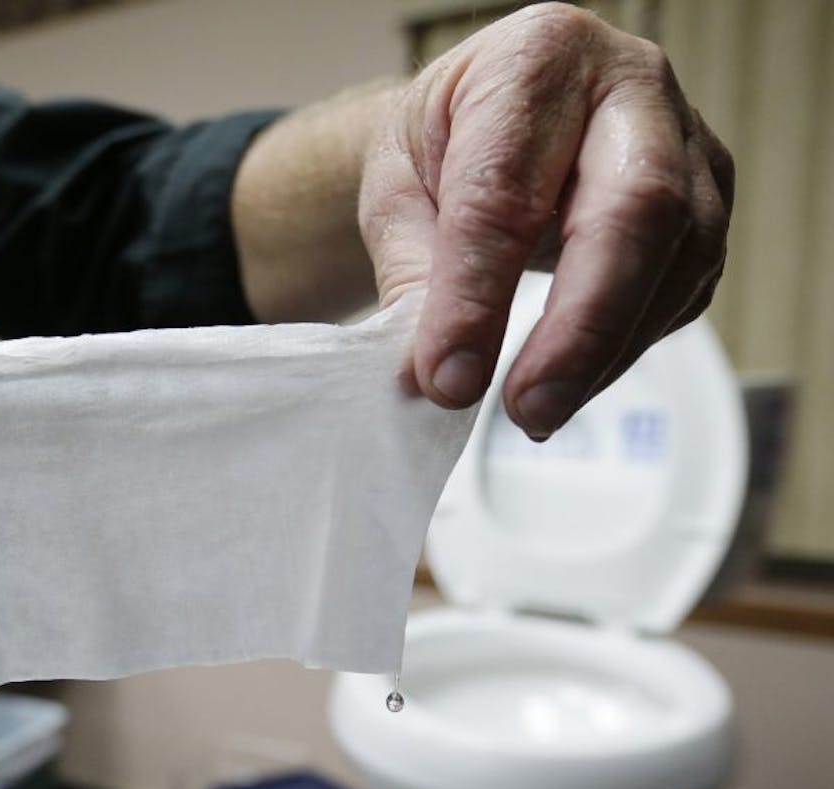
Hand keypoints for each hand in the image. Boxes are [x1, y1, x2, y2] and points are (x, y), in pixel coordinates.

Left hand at [361, 3, 732, 438]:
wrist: (488, 121)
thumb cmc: (445, 144)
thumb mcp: (397, 192)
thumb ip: (413, 275)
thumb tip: (436, 376)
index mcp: (535, 61)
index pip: (508, 189)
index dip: (478, 293)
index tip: (448, 376)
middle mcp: (631, 88)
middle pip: (636, 210)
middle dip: (581, 328)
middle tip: (528, 409)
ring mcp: (687, 147)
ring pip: (679, 257)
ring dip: (607, 352)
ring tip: (539, 411)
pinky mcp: (707, 207)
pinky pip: (684, 290)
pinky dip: (625, 349)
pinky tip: (574, 379)